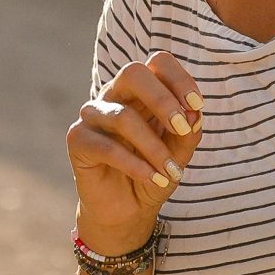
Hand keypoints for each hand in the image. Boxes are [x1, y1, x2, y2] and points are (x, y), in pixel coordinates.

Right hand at [67, 51, 205, 253]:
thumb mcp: (178, 155)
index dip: (179, 79)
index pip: (158, 63)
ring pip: (123, 117)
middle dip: (162, 100)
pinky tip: (154, 179)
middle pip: (133, 73)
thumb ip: (187, 133)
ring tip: (171, 172)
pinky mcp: (77, 139)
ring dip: (154, 147)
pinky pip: (107, 146)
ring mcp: (92, 115)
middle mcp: (114, 95)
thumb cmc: (153, 173)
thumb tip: (195, 113)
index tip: (197, 106)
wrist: (126, 211)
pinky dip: (135, 165)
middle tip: (182, 128)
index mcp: (141, 91)